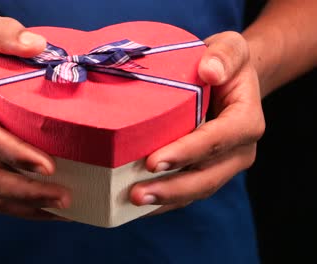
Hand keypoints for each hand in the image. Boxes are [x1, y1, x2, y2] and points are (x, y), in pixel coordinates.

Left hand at [130, 31, 264, 214]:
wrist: (225, 80)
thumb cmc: (224, 63)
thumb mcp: (231, 47)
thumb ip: (225, 55)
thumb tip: (209, 70)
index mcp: (246, 121)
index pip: (218, 140)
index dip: (187, 153)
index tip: (154, 161)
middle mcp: (238, 151)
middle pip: (207, 177)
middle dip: (172, 188)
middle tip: (136, 193)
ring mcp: (222, 166)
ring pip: (196, 190)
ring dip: (165, 200)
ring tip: (132, 202)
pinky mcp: (205, 172)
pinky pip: (186, 191)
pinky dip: (163, 201)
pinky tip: (136, 205)